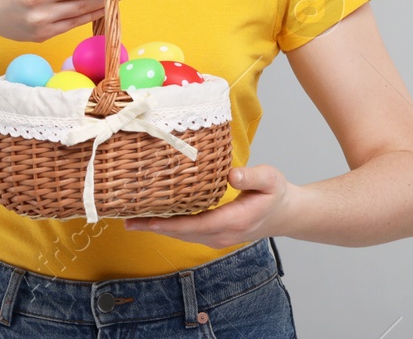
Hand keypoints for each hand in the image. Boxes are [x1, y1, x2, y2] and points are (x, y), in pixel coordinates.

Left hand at [123, 164, 296, 246]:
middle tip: (127, 219)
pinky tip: (155, 218)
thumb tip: (231, 175)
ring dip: (159, 228)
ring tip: (133, 219)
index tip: (147, 221)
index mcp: (234, 221)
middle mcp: (222, 234)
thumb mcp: (270, 179)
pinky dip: (170, 227)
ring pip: (183, 235)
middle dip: (155, 228)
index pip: (196, 225)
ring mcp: (217, 238)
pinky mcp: (214, 235)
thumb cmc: (276, 194)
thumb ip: (251, 177)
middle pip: (182, 233)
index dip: (169, 224)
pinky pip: (188, 233)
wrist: (285, 214)